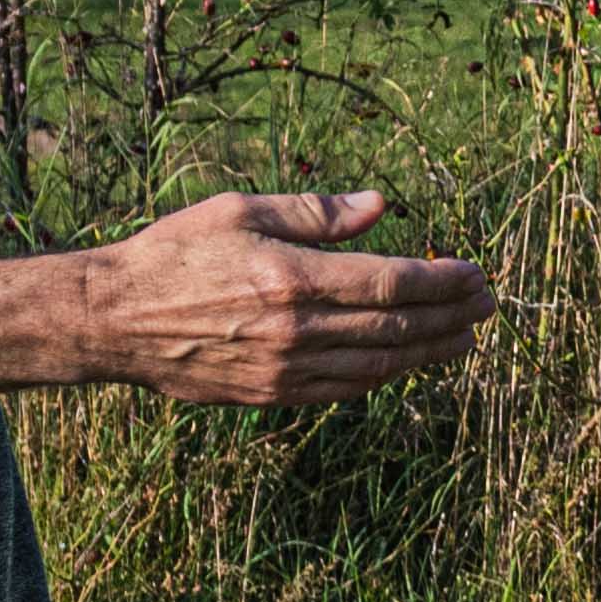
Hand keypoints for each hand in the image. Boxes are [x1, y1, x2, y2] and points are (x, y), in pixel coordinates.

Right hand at [54, 190, 494, 411]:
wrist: (112, 319)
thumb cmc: (175, 253)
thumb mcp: (241, 211)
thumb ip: (316, 213)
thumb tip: (381, 206)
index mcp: (293, 278)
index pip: (393, 282)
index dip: (444, 281)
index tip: (476, 274)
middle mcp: (297, 330)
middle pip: (398, 327)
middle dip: (452, 318)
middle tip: (488, 307)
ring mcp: (285, 370)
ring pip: (380, 365)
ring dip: (430, 352)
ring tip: (465, 339)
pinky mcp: (270, 395)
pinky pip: (345, 390)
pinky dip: (385, 376)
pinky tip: (406, 361)